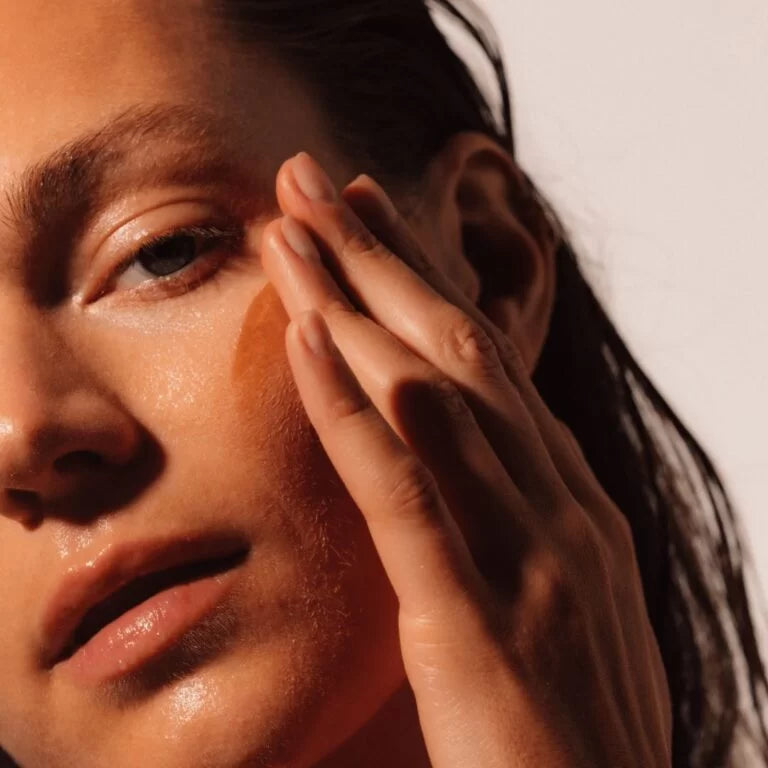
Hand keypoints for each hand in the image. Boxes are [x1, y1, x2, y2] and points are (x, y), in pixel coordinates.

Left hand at [259, 151, 672, 766]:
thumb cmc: (571, 720)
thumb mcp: (552, 594)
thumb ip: (512, 518)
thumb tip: (463, 453)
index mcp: (569, 498)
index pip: (487, 362)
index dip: (422, 280)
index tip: (365, 218)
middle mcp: (556, 502)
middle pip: (457, 347)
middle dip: (380, 255)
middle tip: (313, 182)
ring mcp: (526, 551)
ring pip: (430, 395)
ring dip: (354, 303)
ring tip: (292, 230)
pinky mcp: (476, 614)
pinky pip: (404, 489)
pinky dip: (354, 409)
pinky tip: (313, 339)